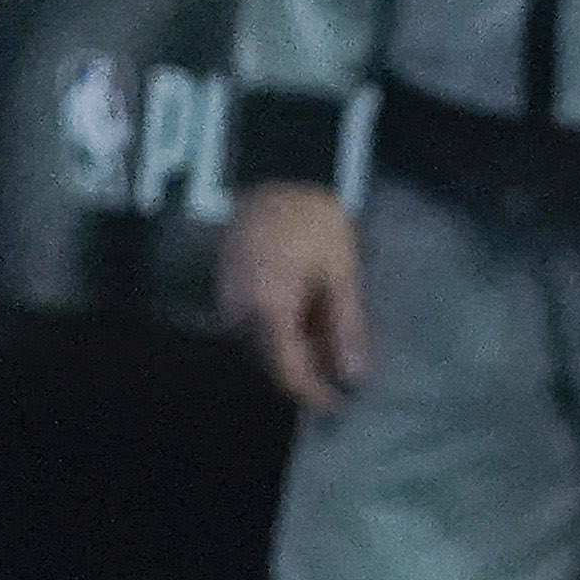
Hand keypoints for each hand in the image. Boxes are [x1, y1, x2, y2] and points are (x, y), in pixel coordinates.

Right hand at [220, 182, 367, 412]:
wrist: (277, 172)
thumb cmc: (315, 222)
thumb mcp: (341, 275)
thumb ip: (346, 327)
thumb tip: (353, 376)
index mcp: (266, 308)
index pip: (284, 370)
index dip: (311, 394)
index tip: (338, 406)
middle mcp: (237, 309)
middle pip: (268, 362)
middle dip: (303, 374)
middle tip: (340, 375)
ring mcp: (226, 295)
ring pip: (258, 345)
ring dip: (292, 353)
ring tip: (329, 347)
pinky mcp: (226, 285)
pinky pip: (251, 325)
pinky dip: (280, 333)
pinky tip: (308, 324)